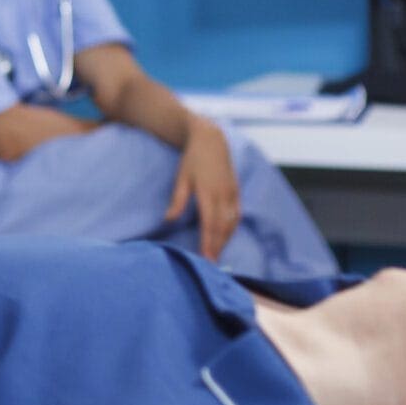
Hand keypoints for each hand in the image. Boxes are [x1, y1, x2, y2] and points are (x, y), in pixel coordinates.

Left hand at [166, 118, 241, 261]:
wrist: (211, 139)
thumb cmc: (192, 159)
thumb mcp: (181, 178)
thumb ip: (177, 200)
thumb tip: (168, 219)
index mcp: (208, 192)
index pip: (209, 224)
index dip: (208, 243)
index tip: (206, 258)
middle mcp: (223, 194)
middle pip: (222, 227)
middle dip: (217, 247)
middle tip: (212, 264)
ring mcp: (232, 192)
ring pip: (232, 222)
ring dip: (225, 240)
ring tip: (217, 254)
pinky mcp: (236, 190)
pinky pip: (237, 214)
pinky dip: (232, 228)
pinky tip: (226, 237)